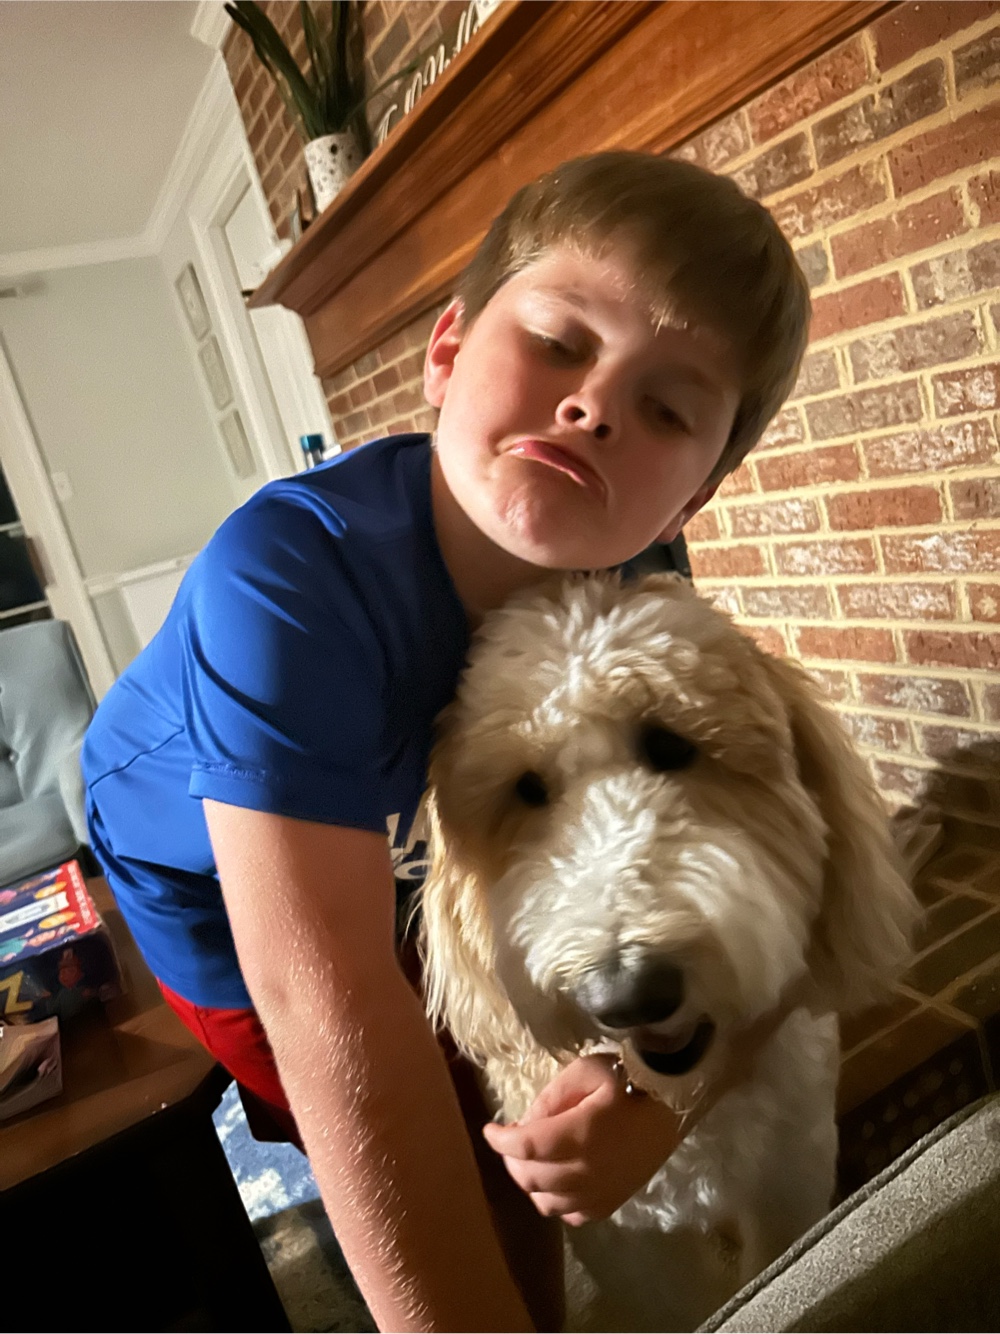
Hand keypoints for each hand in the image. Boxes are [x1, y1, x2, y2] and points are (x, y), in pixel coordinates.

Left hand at [481, 1055, 684, 1225]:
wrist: (672, 1102)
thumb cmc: (627, 1079)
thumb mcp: (585, 1071)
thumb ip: (551, 1097)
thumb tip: (527, 1122)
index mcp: (579, 1135)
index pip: (524, 1146)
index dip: (500, 1140)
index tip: (490, 1129)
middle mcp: (587, 1172)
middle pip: (531, 1178)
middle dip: (511, 1160)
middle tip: (510, 1142)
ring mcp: (600, 1192)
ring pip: (546, 1203)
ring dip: (530, 1183)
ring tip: (531, 1161)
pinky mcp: (612, 1202)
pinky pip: (572, 1216)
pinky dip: (556, 1202)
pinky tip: (557, 1181)